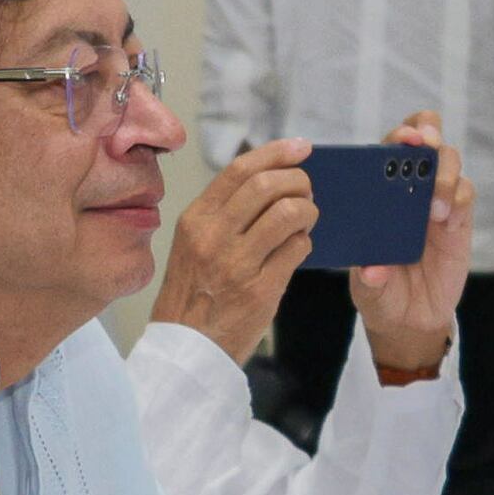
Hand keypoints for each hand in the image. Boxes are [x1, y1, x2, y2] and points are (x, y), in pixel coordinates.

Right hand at [153, 140, 317, 363]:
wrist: (186, 347)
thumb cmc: (194, 294)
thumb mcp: (193, 245)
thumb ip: (224, 214)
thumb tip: (269, 180)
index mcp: (196, 219)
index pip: (240, 170)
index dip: (276, 153)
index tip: (301, 147)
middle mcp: (213, 236)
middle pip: (267, 185)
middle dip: (299, 181)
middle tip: (307, 191)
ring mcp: (236, 263)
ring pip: (287, 214)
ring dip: (307, 211)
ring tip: (306, 220)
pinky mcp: (260, 290)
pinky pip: (297, 250)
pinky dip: (304, 243)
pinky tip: (298, 249)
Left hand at [352, 116, 476, 373]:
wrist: (410, 319)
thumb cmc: (380, 293)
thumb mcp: (367, 288)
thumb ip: (370, 279)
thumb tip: (373, 270)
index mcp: (378, 193)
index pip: (388, 149)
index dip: (398, 136)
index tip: (404, 139)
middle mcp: (409, 189)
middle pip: (425, 141)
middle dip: (426, 133)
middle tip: (425, 144)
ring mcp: (436, 202)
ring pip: (449, 162)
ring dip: (444, 173)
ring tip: (435, 205)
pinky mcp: (459, 221)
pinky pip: (465, 194)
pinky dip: (459, 198)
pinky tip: (447, 216)